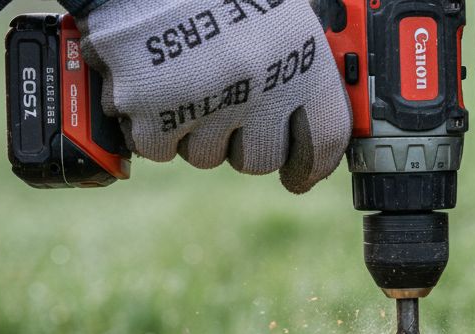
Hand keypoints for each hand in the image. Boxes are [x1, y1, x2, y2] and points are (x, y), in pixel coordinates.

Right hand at [79, 0, 350, 192]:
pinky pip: (157, 147)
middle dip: (240, 140)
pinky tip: (149, 80)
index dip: (312, 164)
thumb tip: (302, 124)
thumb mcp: (276, 11)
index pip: (326, 138)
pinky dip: (148, 123)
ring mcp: (206, 102)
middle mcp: (260, 85)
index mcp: (300, 54)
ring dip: (193, 127)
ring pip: (205, 155)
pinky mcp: (152, 112)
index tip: (299, 176)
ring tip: (181, 74)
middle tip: (221, 100)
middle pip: (259, 159)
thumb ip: (293, 64)